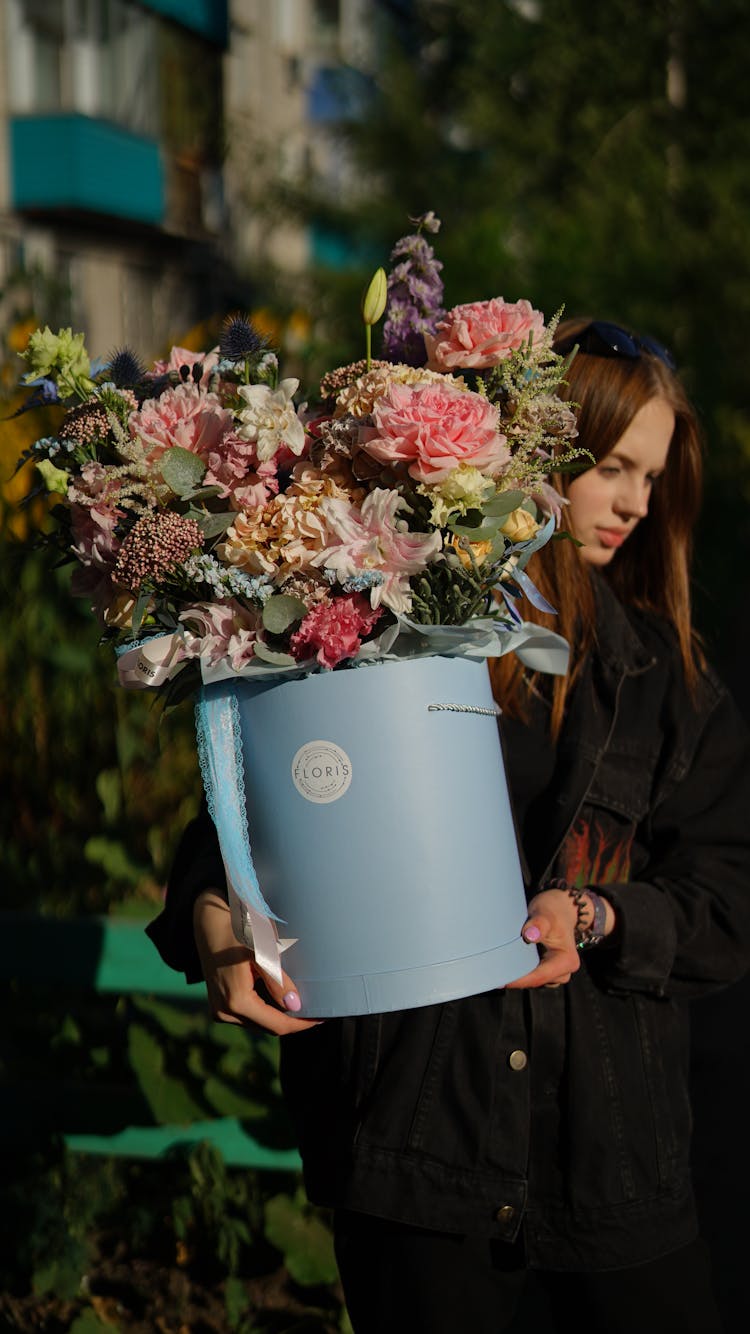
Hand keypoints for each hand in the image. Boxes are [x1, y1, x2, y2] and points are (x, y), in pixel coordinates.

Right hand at [193, 890, 320, 1034]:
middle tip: (316, 1011)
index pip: (276, 1025)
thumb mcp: (260, 951)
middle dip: (293, 1021)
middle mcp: (225, 1012)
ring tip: (302, 1005)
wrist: (208, 923)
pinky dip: (266, 1010)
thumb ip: (277, 980)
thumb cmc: (237, 930)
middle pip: (268, 1027)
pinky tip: (280, 999)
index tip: (322, 1017)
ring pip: (259, 1023)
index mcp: (236, 1001)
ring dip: (279, 1017)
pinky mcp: (219, 1006)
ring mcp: (220, 1011)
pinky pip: (249, 1015)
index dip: (301, 1024)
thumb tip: (295, 1005)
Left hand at [505, 886, 581, 988]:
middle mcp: (563, 972)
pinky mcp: (546, 971)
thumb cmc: (553, 911)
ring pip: (532, 980)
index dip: (518, 980)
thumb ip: (539, 924)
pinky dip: (519, 970)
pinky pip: (531, 976)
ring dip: (516, 974)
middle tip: (491, 975)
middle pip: (534, 981)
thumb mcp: (545, 914)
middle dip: (514, 979)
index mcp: (567, 961)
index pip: (539, 976)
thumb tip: (530, 935)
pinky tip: (506, 963)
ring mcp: (555, 974)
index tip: (500, 979)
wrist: (560, 909)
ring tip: (497, 966)